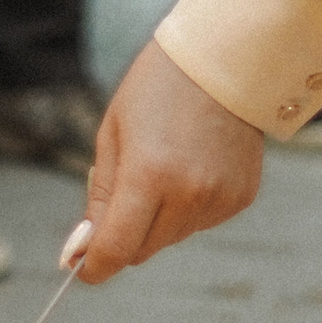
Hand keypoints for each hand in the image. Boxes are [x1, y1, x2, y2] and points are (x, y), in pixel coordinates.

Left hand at [71, 41, 262, 279]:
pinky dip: (190, 207)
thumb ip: (100, 197)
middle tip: (127, 190)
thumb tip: (81, 252)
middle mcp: (187, 194)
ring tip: (167, 164)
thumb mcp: (113, 133)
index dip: (92, 266)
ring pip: (172, 238)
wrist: (224, 56)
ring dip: (159, 220)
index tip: (80, 265)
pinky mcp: (240, 198)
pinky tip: (195, 165)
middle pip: (142, 251)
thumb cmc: (158, 87)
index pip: (115, 250)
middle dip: (125, 235)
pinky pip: (201, 222)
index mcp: (148, 175)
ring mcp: (218, 198)